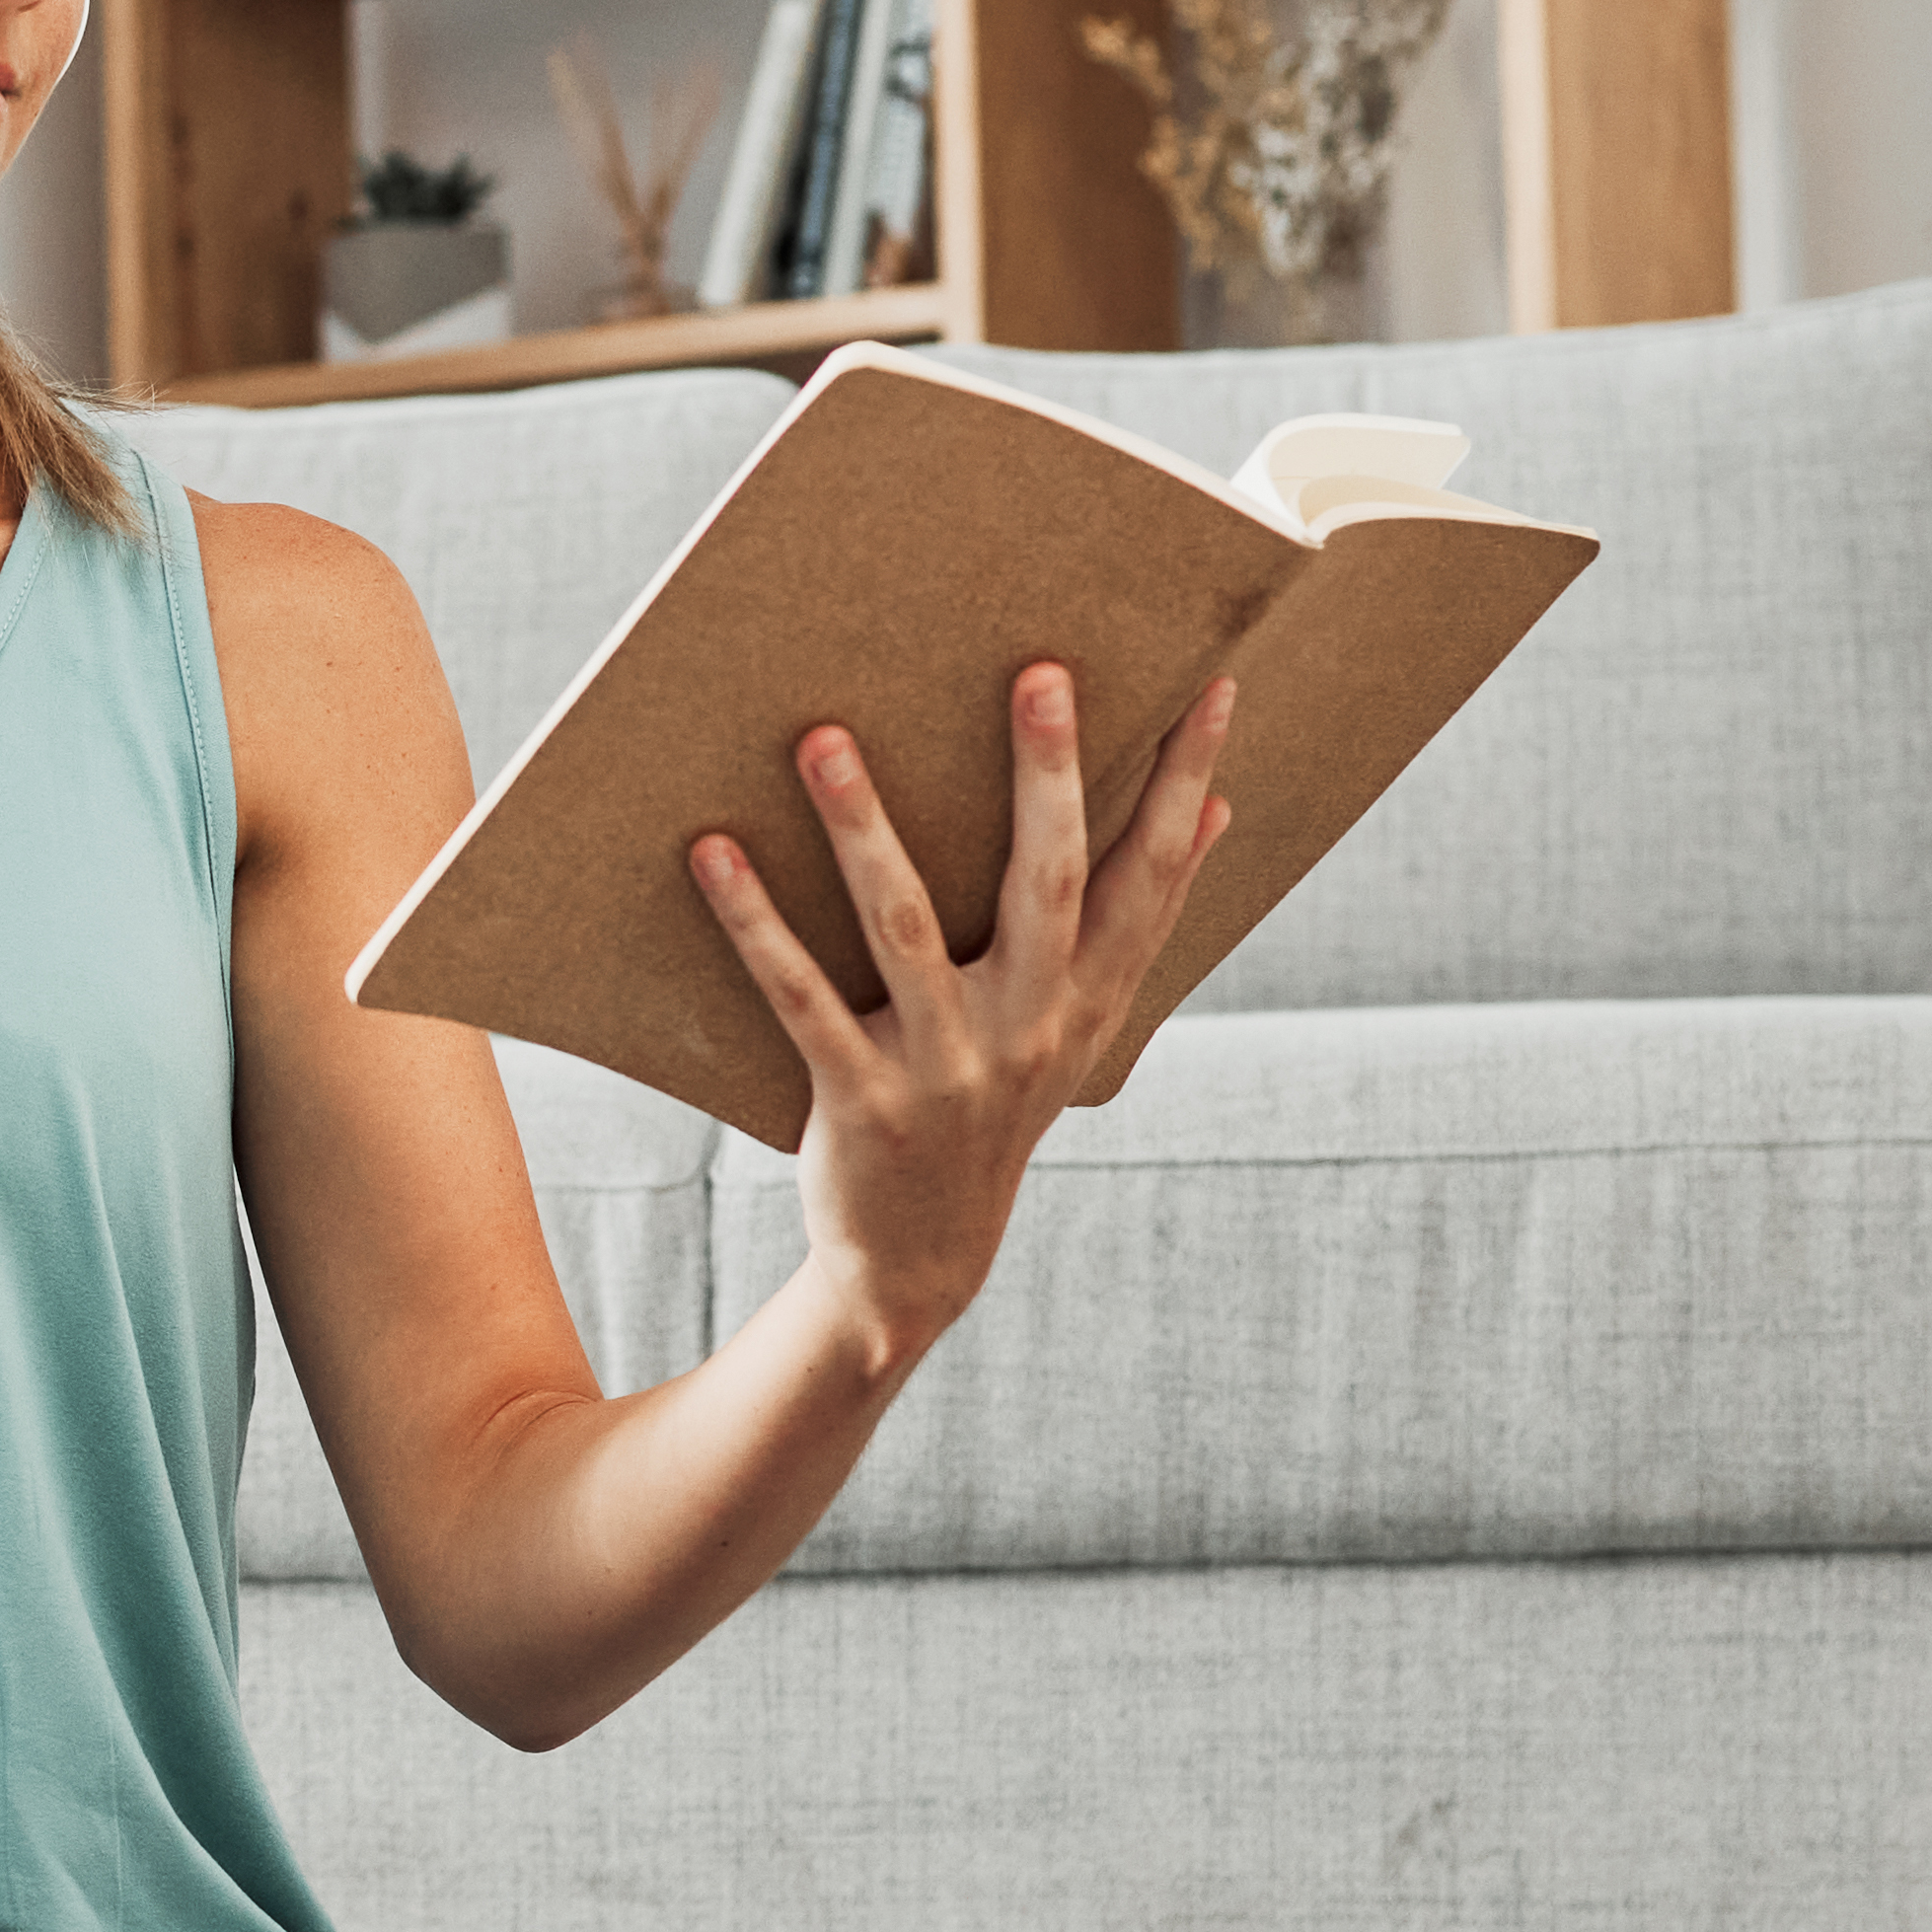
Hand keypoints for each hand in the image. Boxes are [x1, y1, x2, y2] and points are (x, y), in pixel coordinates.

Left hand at [688, 666, 1230, 1351]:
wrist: (923, 1257)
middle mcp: (1030, 1028)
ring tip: (825, 737)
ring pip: (904, 928)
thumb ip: (1139, 923)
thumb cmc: (1001, 1106)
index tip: (1216, 689)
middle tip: (1040, 674)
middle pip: (1047, 883)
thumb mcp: (1084, 1029)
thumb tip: (1215, 813)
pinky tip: (715, 852)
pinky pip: (801, 998)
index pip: (1153, 879)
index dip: (1188, 785)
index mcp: (1089, 1001)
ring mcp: (944, 1065)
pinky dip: (754, 925)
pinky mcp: (860, 1099)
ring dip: (863, 829)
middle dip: (1047, 777)